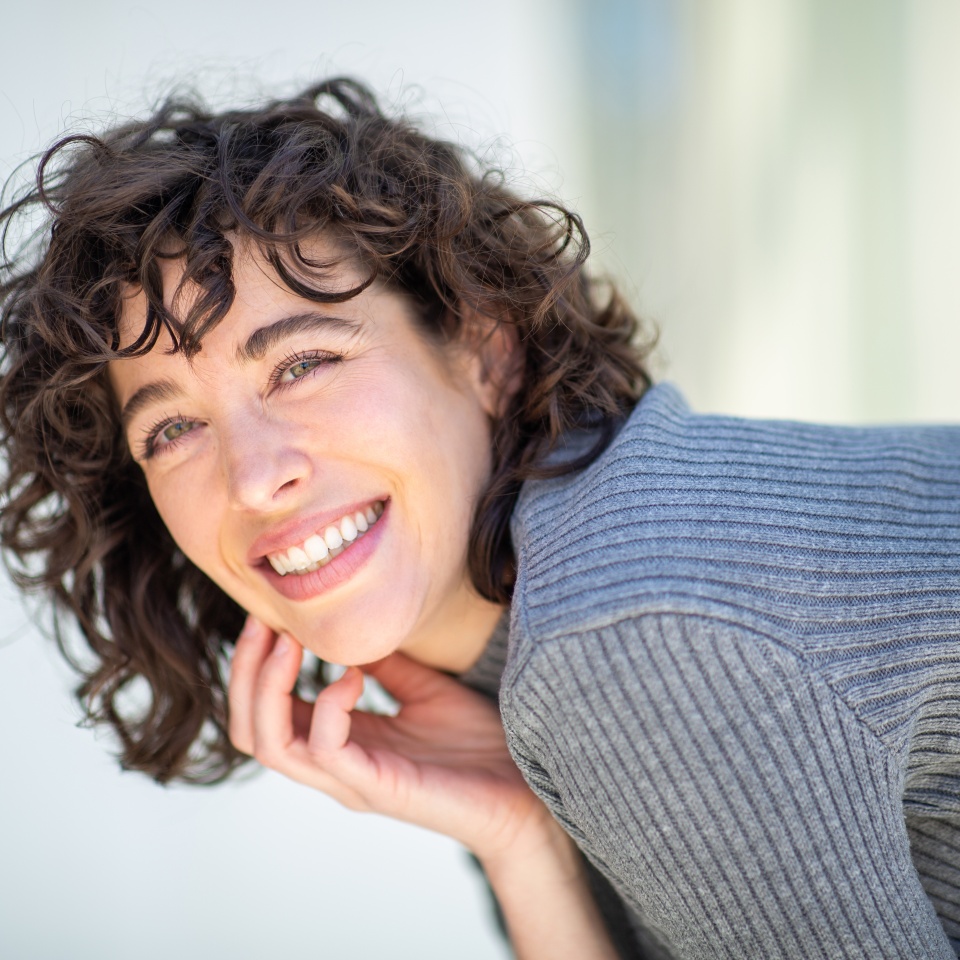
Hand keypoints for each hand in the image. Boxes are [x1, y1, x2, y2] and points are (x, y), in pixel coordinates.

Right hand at [227, 616, 549, 862]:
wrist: (522, 790)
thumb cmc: (476, 743)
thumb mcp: (423, 688)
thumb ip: (387, 662)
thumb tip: (358, 623)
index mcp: (338, 741)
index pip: (264, 711)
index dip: (254, 664)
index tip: (269, 614)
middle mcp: (333, 765)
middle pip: (249, 731)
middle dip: (245, 672)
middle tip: (262, 623)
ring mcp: (351, 781)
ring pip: (271, 745)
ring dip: (269, 687)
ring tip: (289, 642)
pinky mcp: (377, 788)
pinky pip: (326, 750)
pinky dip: (328, 705)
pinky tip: (353, 675)